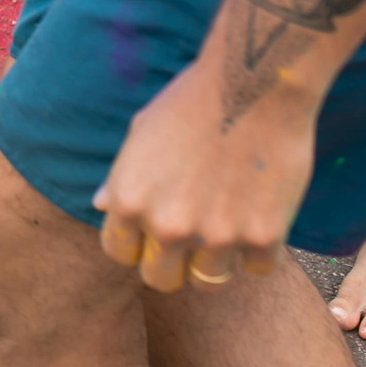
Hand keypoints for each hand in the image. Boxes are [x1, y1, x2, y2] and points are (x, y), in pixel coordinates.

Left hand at [93, 52, 314, 290]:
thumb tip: (101, 206)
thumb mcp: (139, 135)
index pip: (119, 254)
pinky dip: (261, 249)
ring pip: (211, 280)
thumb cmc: (191, 103)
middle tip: (192, 239)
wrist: (253, 86)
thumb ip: (121, 178)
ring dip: (219, 258)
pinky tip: (261, 215)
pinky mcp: (264, 237)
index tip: (153, 235)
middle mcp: (167, 227)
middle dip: (174, 264)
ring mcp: (216, 236)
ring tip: (228, 220)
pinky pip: (258, 268)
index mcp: (129, 203)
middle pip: (162, 280)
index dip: (136, 246)